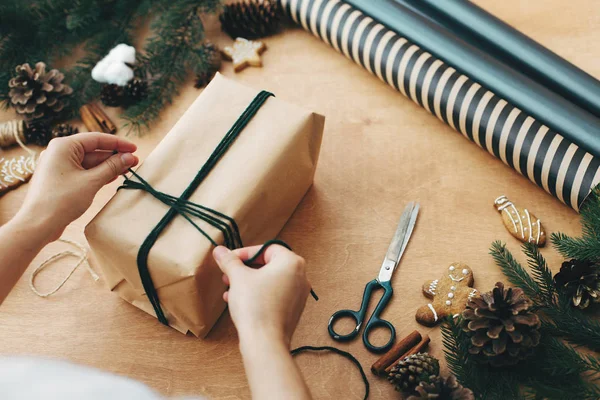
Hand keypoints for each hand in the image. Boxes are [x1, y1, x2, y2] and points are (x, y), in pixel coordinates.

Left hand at [15, 132, 137, 241]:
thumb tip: (129, 157)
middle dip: (114, 157)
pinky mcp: (61, 179)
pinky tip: (112, 177)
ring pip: (89, 163)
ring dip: (108, 167)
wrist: (38, 224)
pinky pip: (83, 172)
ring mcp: (59, 166)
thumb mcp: (91, 182)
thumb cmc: (61, 200)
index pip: (96, 139)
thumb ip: (111, 167)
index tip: (134, 148)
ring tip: (127, 170)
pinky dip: (98, 174)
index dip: (118, 143)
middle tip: (134, 162)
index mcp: (63, 146)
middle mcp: (59, 153)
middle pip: (93, 150)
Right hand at [213, 244, 310, 345]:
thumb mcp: (238, 278)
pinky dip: (257, 294)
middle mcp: (300, 276)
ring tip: (230, 289)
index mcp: (292, 263)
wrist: (265, 342)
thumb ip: (229, 261)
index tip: (230, 260)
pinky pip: (274, 295)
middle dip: (245, 269)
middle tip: (228, 274)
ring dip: (248, 283)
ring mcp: (298, 294)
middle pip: (268, 264)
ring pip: (269, 281)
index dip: (245, 253)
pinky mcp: (293, 310)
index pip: (266, 248)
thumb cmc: (256, 306)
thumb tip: (220, 250)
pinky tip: (238, 301)